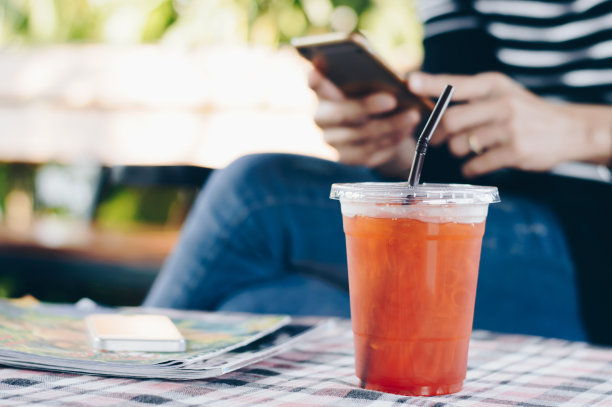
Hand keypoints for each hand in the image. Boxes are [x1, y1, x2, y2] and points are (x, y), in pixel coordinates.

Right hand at [309, 70, 421, 177]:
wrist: (376, 125)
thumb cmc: (371, 95)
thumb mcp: (370, 81)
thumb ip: (372, 75)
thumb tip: (403, 79)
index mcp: (323, 92)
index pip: (314, 83)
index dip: (316, 78)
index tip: (318, 69)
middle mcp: (321, 118)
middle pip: (342, 114)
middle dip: (366, 106)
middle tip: (392, 100)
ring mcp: (333, 141)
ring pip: (362, 135)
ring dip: (390, 125)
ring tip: (413, 115)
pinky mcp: (348, 158)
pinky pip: (372, 151)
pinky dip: (392, 140)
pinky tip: (407, 130)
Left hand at [409, 72, 611, 176]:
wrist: (569, 130)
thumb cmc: (523, 112)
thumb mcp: (500, 94)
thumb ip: (468, 99)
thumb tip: (428, 112)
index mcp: (493, 85)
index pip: (455, 84)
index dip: (430, 84)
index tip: (410, 83)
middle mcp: (502, 103)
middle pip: (450, 120)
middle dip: (437, 134)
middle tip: (437, 140)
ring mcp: (510, 128)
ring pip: (460, 145)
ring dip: (457, 151)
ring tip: (470, 148)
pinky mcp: (516, 152)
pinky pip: (475, 165)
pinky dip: (469, 169)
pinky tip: (476, 165)